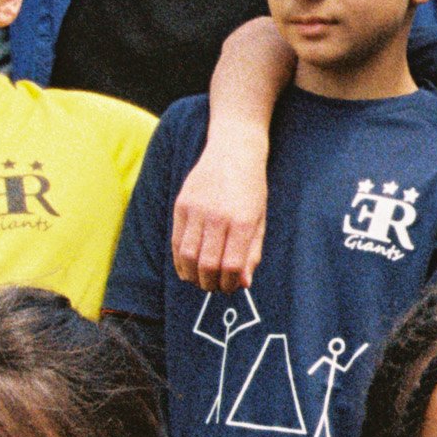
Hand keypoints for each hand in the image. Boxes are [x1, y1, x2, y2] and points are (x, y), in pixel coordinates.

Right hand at [171, 129, 271, 291]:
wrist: (233, 149)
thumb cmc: (252, 187)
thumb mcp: (260, 218)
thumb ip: (252, 252)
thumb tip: (244, 283)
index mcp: (243, 221)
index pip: (232, 266)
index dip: (231, 284)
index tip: (232, 286)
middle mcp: (218, 216)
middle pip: (208, 265)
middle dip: (212, 284)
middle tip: (216, 287)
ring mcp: (196, 210)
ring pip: (188, 256)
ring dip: (194, 276)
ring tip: (202, 280)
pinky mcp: (181, 205)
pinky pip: (175, 241)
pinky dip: (180, 261)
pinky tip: (188, 268)